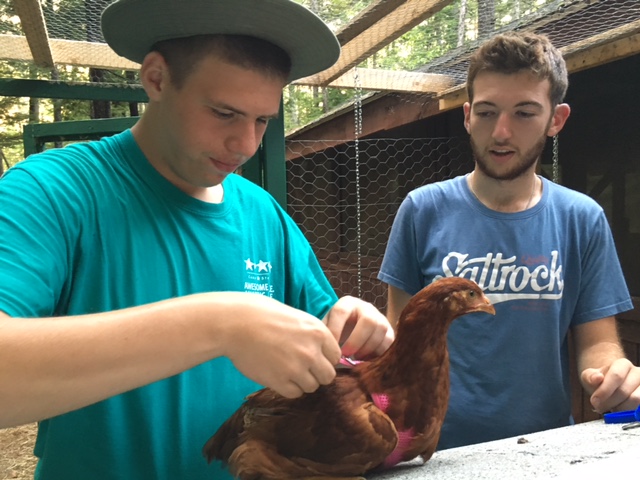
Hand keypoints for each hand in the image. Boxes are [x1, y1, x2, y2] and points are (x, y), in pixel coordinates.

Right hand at [222, 295, 340, 398]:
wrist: (236, 323)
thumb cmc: (263, 315)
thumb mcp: (297, 318)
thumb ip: (312, 335)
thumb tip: (322, 353)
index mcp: (318, 332)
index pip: (336, 356)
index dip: (324, 358)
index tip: (312, 357)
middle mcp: (312, 351)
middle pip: (328, 376)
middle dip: (316, 373)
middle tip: (300, 367)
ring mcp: (296, 368)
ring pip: (312, 387)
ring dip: (301, 382)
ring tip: (286, 370)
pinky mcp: (279, 381)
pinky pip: (294, 393)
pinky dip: (288, 388)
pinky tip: (277, 376)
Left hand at [322, 296, 393, 359]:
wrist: (353, 329)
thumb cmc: (337, 329)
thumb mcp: (328, 327)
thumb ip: (325, 335)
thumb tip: (324, 351)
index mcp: (347, 303)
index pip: (341, 312)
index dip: (336, 329)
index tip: (331, 346)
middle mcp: (366, 307)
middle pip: (368, 321)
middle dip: (356, 341)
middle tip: (346, 354)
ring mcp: (380, 318)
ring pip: (380, 331)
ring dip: (367, 348)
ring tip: (355, 358)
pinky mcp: (389, 331)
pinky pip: (389, 342)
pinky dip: (377, 353)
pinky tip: (365, 359)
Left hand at [581, 358, 639, 412]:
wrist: (612, 387)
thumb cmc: (600, 381)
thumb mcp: (590, 376)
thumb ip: (590, 377)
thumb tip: (597, 378)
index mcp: (622, 364)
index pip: (616, 376)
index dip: (605, 390)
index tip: (594, 401)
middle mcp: (637, 373)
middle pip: (624, 390)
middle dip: (609, 402)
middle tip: (599, 408)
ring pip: (635, 400)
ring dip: (620, 408)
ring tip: (611, 409)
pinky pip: (639, 408)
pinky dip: (629, 412)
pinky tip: (620, 411)